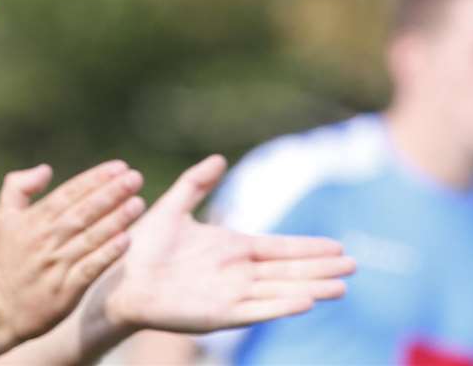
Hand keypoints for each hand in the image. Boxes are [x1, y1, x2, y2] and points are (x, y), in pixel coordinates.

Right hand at [0, 160, 145, 356]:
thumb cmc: (2, 258)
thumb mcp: (2, 216)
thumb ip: (19, 186)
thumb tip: (45, 169)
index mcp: (34, 220)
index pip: (69, 193)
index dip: (94, 179)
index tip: (119, 167)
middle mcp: (47, 239)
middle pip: (84, 211)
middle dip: (111, 193)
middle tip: (135, 178)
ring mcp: (57, 264)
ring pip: (91, 237)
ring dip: (116, 219)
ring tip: (138, 203)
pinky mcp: (66, 290)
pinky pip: (91, 268)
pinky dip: (108, 254)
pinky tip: (127, 240)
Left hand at [102, 154, 355, 332]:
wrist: (118, 277)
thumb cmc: (142, 246)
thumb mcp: (173, 207)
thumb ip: (195, 183)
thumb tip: (219, 158)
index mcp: (230, 249)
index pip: (279, 248)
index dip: (308, 248)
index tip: (338, 246)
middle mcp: (236, 273)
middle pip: (288, 271)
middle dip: (320, 268)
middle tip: (355, 266)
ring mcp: (230, 295)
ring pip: (280, 291)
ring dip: (310, 289)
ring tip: (342, 287)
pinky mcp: (218, 314)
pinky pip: (256, 310)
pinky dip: (280, 306)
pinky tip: (305, 301)